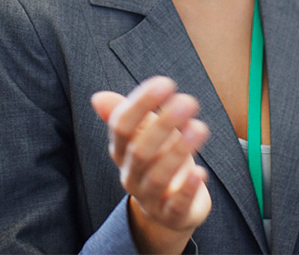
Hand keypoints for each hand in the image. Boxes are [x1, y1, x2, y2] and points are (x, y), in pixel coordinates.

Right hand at [91, 77, 210, 253]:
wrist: (170, 209)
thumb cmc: (160, 160)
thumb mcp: (145, 134)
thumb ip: (128, 114)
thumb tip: (97, 98)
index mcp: (121, 151)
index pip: (122, 126)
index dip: (141, 104)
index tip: (166, 83)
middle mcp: (131, 175)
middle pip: (141, 150)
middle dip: (163, 124)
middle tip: (188, 101)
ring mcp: (150, 197)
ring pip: (158, 176)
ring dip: (179, 151)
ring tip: (200, 128)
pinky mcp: (171, 215)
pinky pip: (176, 205)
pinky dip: (187, 189)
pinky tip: (200, 172)